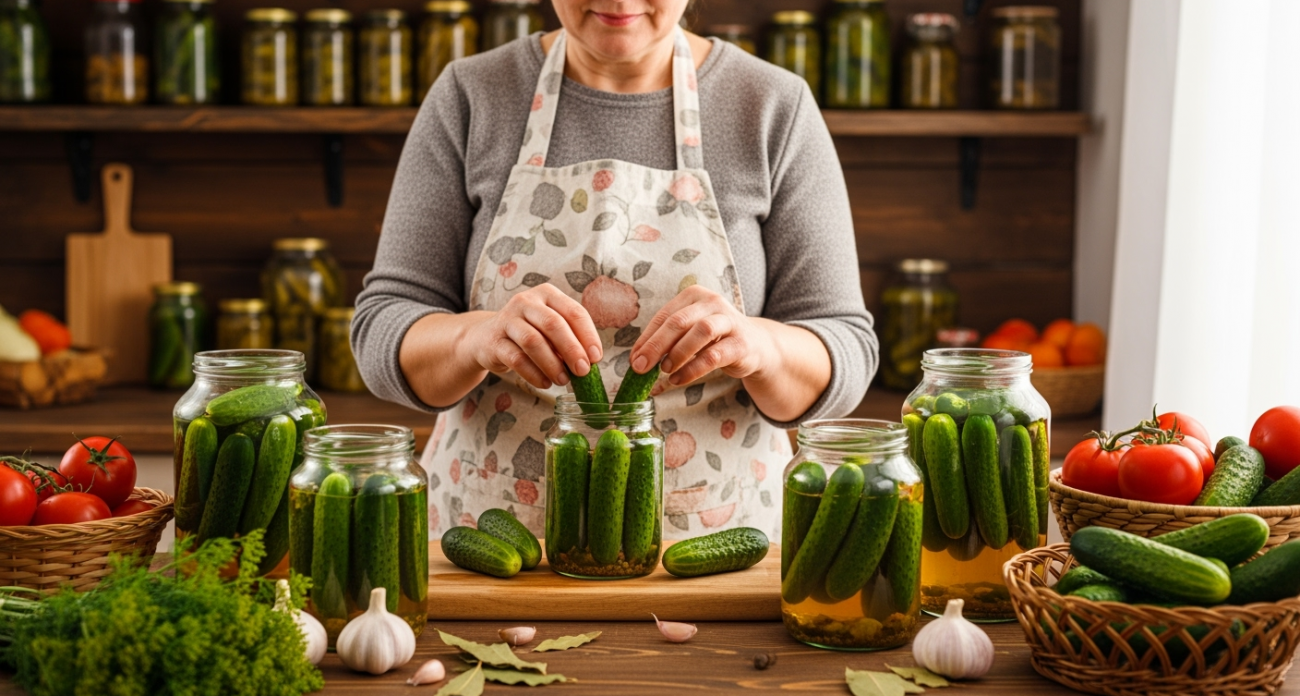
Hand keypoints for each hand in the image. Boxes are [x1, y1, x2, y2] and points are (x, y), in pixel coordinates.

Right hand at [462, 284, 602, 389]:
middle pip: (553, 324)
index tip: (596, 358)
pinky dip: (534, 374)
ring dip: (552, 364)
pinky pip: (517, 359)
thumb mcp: (550, 330)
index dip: (588, 336)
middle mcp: (526, 302)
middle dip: (572, 350)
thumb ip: (569, 339)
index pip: (574, 312)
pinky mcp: (494, 340)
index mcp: (547, 294)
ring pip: (533, 341)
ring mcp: (507, 319)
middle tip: (583, 371)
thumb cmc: (528, 333)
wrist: (486, 339)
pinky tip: (544, 383)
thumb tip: (590, 362)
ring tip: (563, 380)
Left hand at [629, 285, 775, 387]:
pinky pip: (714, 356)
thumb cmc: (715, 339)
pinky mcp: (741, 342)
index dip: (647, 338)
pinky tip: (679, 379)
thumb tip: (637, 359)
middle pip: (679, 321)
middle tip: (641, 367)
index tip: (634, 359)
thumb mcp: (688, 334)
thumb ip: (666, 342)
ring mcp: (730, 320)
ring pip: (700, 332)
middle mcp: (712, 302)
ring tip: (664, 370)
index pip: (665, 316)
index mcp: (694, 296)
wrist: (755, 346)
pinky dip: (692, 369)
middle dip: (656, 346)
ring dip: (677, 354)